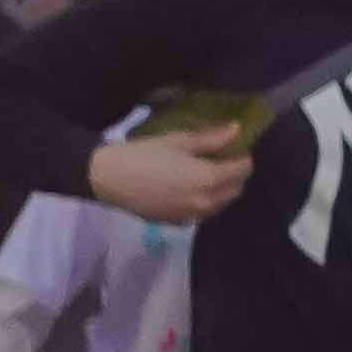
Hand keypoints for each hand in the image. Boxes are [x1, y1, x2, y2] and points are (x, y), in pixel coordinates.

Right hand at [88, 129, 252, 225]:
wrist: (108, 178)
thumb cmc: (144, 154)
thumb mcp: (179, 141)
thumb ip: (211, 138)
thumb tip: (236, 129)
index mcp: (209, 179)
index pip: (242, 170)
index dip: (243, 157)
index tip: (235, 148)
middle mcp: (206, 202)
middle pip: (235, 189)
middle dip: (234, 175)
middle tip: (221, 159)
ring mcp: (192, 216)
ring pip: (220, 204)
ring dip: (221, 190)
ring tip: (205, 173)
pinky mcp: (178, 222)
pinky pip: (202, 214)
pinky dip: (204, 202)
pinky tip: (189, 189)